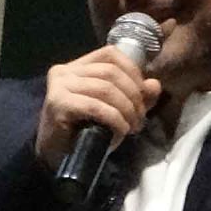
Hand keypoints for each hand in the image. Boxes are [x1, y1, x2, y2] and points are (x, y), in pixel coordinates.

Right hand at [32, 44, 161, 170]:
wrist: (55, 156)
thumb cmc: (83, 131)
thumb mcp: (114, 109)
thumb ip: (134, 95)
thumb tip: (154, 85)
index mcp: (77, 66)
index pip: (111, 54)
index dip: (132, 71)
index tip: (142, 95)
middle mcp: (65, 71)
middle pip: (111, 72)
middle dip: (133, 95)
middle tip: (139, 118)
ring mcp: (59, 86)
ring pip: (105, 88)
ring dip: (126, 109)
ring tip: (132, 127)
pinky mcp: (58, 104)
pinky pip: (95, 106)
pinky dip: (114, 118)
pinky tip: (120, 131)